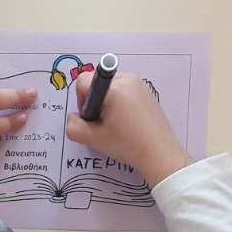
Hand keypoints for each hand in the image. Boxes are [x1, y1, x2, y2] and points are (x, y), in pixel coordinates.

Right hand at [65, 71, 192, 188]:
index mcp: (114, 88)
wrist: (158, 152)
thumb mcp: (93, 138)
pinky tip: (127, 120)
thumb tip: (73, 116)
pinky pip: (123, 88)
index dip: (80, 100)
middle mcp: (127, 79)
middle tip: (104, 122)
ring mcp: (139, 83)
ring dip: (107, 101)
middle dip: (95, 101)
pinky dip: (119, 101)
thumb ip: (73, 126)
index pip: (83, 81)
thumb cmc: (127, 144)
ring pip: (110, 85)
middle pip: (97, 82)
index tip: (92, 116)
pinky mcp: (146, 90)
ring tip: (117, 123)